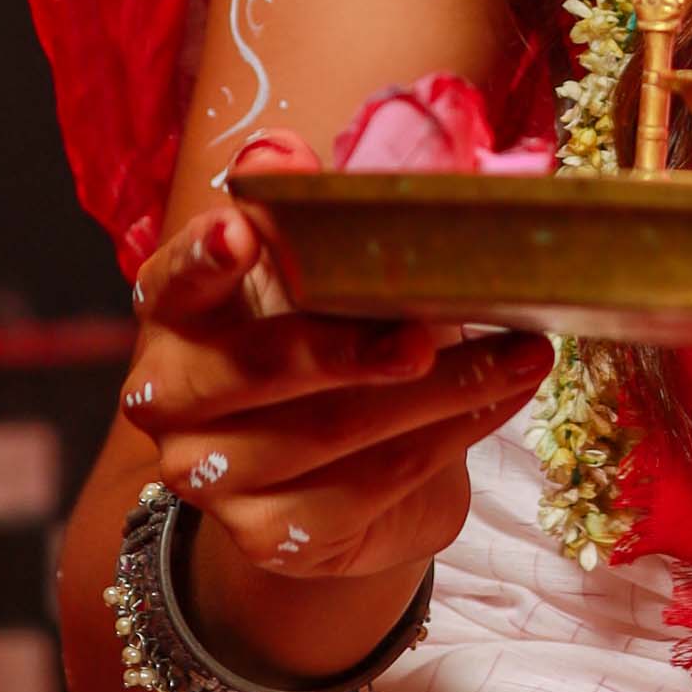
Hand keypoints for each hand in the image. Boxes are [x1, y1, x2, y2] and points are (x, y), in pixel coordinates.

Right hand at [124, 138, 550, 591]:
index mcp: (175, 312)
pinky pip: (367, 488)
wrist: (341, 475)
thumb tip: (283, 153)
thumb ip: (305, 212)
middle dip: (348, 347)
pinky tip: (499, 400)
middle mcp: (170, 399)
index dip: (203, 257)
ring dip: (439, 391)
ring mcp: (213, 478)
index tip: (242, 230)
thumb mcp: (322, 272)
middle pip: (255, 370)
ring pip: (329, 432)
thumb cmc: (329, 337)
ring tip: (521, 353)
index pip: (173, 279)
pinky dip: (446, 441)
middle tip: (432, 327)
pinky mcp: (270, 538)